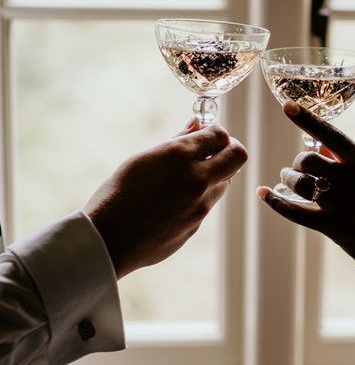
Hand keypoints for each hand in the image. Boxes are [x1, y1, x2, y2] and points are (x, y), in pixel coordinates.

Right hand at [84, 119, 247, 278]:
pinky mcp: (197, 224)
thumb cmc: (117, 194)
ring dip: (216, 173)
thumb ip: (177, 140)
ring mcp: (200, 204)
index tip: (207, 135)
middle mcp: (197, 179)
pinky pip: (209, 202)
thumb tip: (198, 124)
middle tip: (213, 151)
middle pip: (238, 156)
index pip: (221, 135)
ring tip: (188, 176)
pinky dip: (202, 195)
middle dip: (229, 149)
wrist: (106, 240)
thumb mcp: (143, 159)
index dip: (216, 133)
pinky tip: (176, 198)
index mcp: (180, 156)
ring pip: (225, 181)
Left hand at [257, 102, 354, 280]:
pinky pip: (295, 211)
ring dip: (287, 179)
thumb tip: (320, 145)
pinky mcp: (332, 228)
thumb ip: (351, 161)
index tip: (287, 106)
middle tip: (298, 168)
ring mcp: (341, 206)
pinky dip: (275, 201)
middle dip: (298, 162)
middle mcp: (352, 181)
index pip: (332, 134)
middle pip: (308, 159)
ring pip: (299, 183)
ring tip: (287, 180)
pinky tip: (263, 193)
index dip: (308, 119)